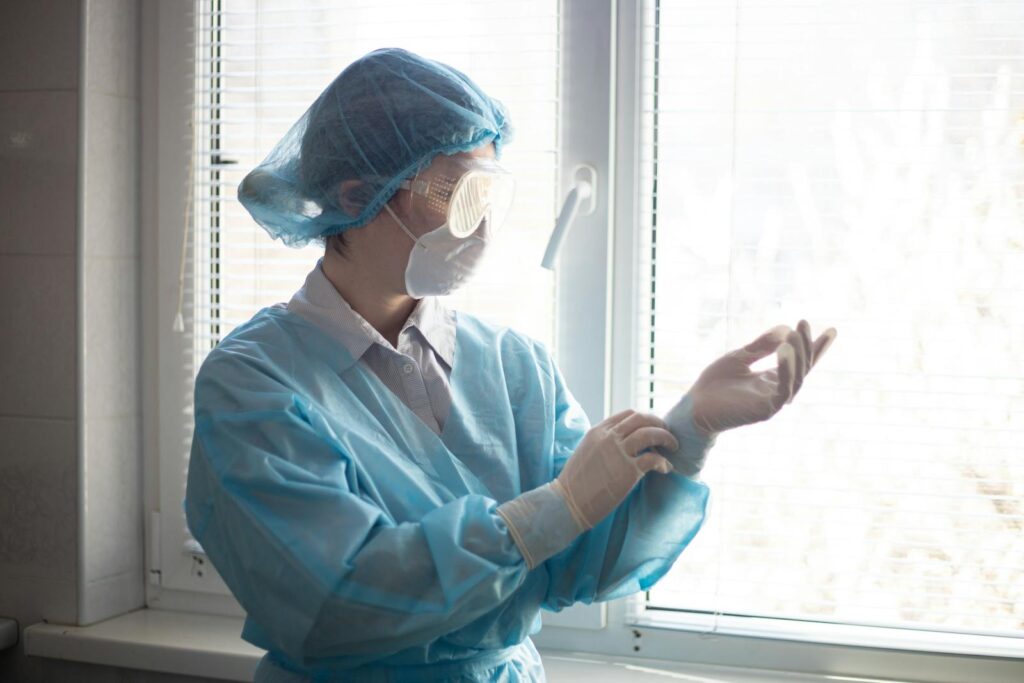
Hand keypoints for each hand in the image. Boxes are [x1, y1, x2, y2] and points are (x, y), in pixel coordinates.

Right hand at [553, 410, 677, 529]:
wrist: (567, 503)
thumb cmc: (575, 483)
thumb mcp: (586, 452)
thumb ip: (602, 443)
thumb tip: (622, 443)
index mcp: (598, 431)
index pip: (628, 414)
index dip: (645, 419)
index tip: (653, 427)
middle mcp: (609, 438)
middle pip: (641, 418)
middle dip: (659, 423)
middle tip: (667, 433)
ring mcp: (618, 453)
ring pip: (650, 433)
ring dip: (666, 438)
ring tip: (673, 447)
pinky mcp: (628, 471)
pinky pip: (654, 458)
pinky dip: (664, 462)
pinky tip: (665, 468)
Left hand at [688, 320, 836, 434]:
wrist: (695, 406)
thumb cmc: (714, 384)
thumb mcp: (739, 357)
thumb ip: (761, 346)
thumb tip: (785, 328)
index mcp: (771, 379)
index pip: (799, 361)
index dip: (816, 347)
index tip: (832, 330)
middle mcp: (777, 390)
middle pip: (802, 367)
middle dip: (807, 345)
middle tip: (805, 323)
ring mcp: (774, 402)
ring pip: (796, 377)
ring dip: (798, 354)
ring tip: (795, 333)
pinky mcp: (766, 409)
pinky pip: (783, 388)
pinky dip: (786, 368)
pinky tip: (785, 350)